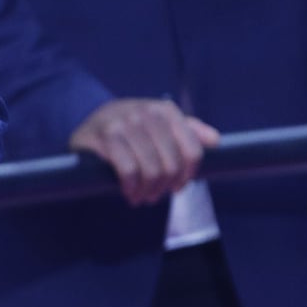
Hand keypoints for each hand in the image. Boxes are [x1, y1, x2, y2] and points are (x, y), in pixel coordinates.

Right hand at [69, 98, 220, 206]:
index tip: (178, 186)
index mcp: (165, 110)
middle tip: (156, 195)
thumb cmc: (133, 128)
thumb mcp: (161, 124)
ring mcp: (124, 123)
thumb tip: (215, 141)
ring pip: (151, 170)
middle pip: (171, 164)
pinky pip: (128, 171)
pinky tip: (129, 192)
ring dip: (148, 191)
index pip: (193, 151)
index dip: (188, 175)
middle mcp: (146, 113)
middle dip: (165, 186)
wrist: (91, 121)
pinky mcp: (104, 136)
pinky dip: (131, 187)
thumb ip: (190, 131)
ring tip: (143, 196)